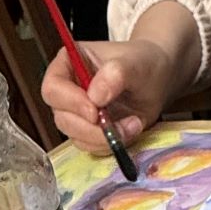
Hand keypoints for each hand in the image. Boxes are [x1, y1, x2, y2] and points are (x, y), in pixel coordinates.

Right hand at [42, 39, 170, 150]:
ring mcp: (76, 113)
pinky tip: (131, 130)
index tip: (95, 111)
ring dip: (105, 139)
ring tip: (133, 124)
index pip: (53, 88)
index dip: (70, 103)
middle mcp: (67, 90)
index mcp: (68, 63)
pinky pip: (91, 147)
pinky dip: (111, 145)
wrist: (157, 79)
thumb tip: (95, 97)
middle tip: (117, 126)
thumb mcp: (135, 63)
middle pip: (62, 118)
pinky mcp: (89, 131)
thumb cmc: (144, 62)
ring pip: (76, 137)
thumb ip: (115, 74)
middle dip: (90, 129)